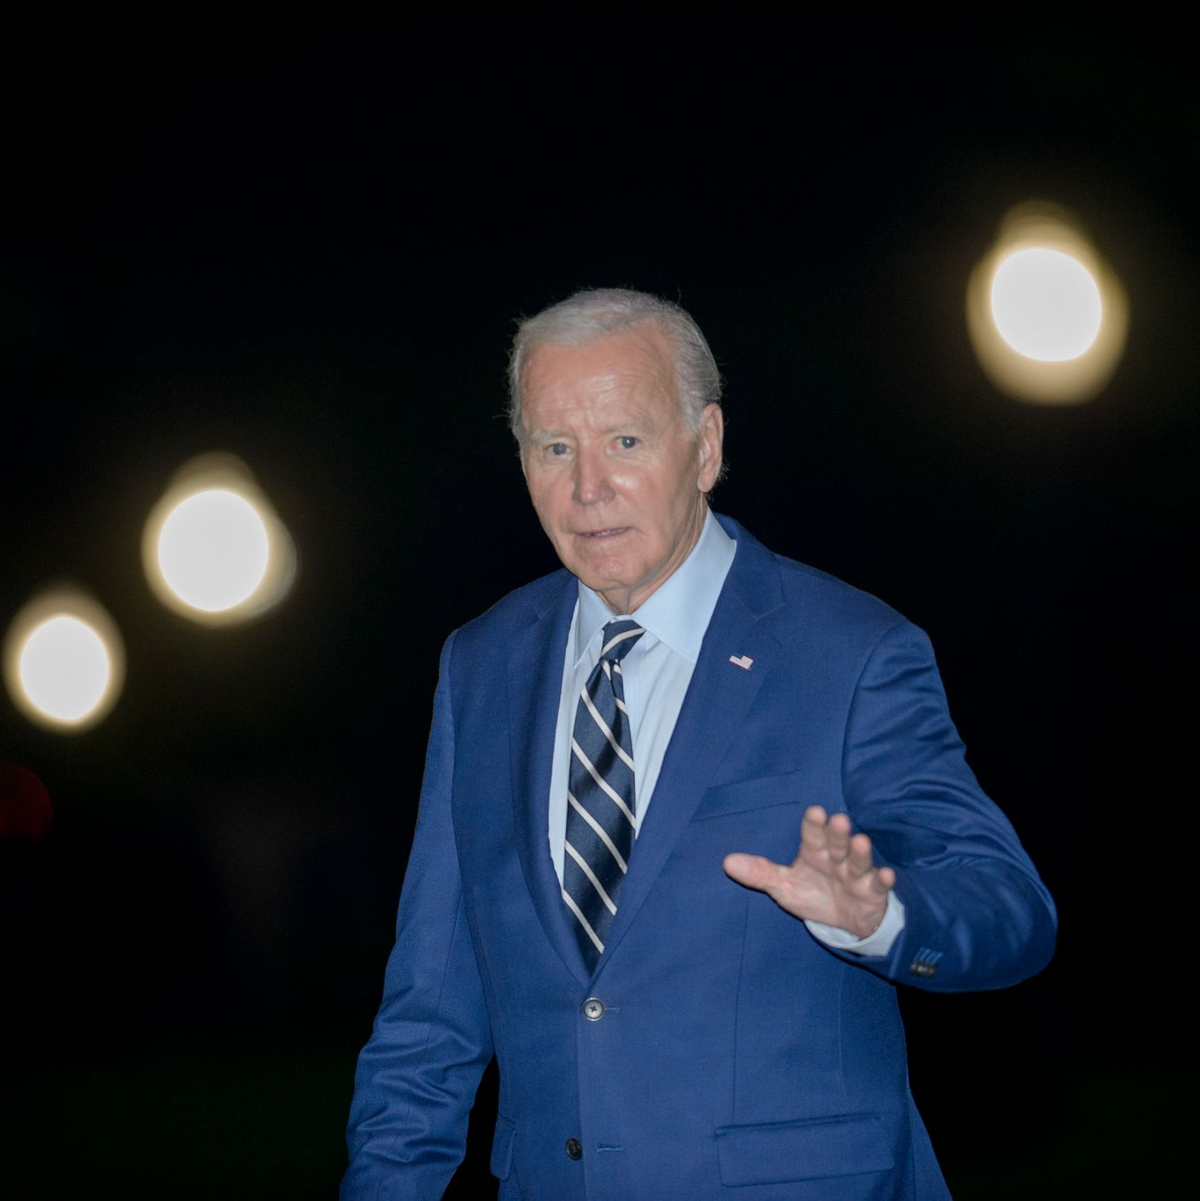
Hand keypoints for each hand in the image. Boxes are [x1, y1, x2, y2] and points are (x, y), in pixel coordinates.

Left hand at [723, 805, 894, 937]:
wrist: (845, 921)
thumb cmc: (813, 893)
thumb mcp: (783, 886)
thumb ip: (760, 873)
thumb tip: (727, 862)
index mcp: (814, 853)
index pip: (812, 835)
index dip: (814, 824)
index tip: (815, 811)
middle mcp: (837, 859)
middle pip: (837, 843)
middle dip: (837, 834)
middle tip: (838, 820)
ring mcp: (857, 875)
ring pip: (859, 861)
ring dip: (861, 853)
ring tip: (861, 841)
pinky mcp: (873, 892)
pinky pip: (878, 885)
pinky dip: (883, 880)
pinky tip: (887, 874)